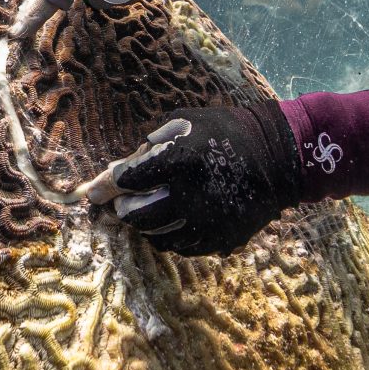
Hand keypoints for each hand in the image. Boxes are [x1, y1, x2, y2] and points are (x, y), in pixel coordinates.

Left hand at [82, 103, 302, 256]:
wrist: (277, 159)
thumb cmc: (225, 132)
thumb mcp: (186, 122)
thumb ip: (149, 144)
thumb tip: (117, 168)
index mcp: (181, 160)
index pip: (127, 180)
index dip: (106, 185)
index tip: (91, 193)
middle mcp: (190, 195)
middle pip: (134, 214)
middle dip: (124, 206)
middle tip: (126, 199)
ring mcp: (205, 222)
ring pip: (153, 234)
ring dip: (144, 222)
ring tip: (150, 206)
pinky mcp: (218, 240)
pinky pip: (178, 247)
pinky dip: (168, 234)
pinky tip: (173, 219)